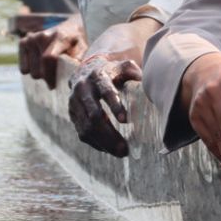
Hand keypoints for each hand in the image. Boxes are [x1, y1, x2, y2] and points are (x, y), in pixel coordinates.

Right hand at [17, 15, 85, 88]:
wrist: (69, 27)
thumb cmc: (77, 42)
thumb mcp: (83, 49)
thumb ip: (78, 61)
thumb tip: (72, 75)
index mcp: (59, 37)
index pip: (48, 58)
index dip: (50, 75)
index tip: (54, 84)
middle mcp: (42, 36)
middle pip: (38, 70)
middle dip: (47, 77)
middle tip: (55, 74)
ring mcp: (31, 39)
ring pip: (31, 71)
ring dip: (40, 73)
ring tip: (49, 67)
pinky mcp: (23, 42)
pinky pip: (24, 69)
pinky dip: (31, 70)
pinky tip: (40, 64)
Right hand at [65, 17, 159, 154]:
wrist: (85, 71)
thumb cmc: (111, 72)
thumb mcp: (123, 67)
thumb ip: (135, 74)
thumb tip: (148, 85)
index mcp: (97, 76)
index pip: (105, 91)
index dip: (115, 105)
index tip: (126, 120)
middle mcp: (82, 89)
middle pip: (94, 115)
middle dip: (110, 133)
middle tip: (125, 148)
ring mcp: (74, 103)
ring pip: (86, 127)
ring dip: (104, 142)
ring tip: (121, 153)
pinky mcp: (72, 114)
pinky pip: (82, 133)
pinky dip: (96, 143)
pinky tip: (109, 149)